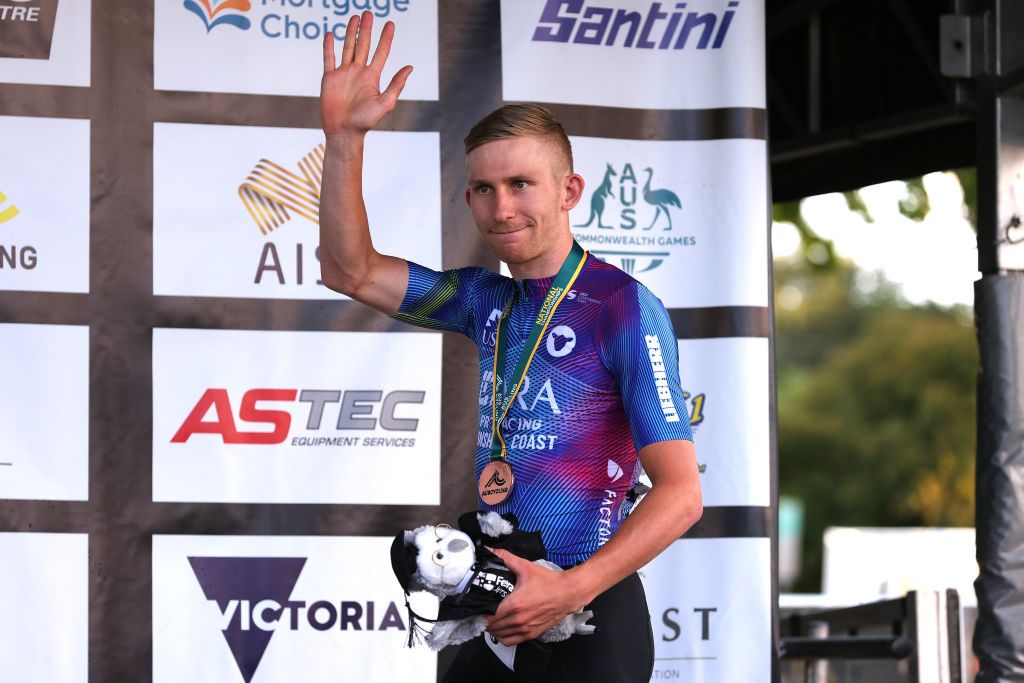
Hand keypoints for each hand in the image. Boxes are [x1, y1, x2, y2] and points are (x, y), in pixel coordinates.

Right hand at [320, 11, 412, 139]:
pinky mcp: (329, 78)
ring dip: (350, 32)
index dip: (386, 38)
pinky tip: (330, 34)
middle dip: (367, 29)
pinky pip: (329, 58)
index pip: (381, 52)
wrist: (344, 132)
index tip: (391, 24)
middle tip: (369, 12)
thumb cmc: (365, 122)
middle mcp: (358, 72)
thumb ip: (396, 84)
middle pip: (363, 45)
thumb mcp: (385, 103)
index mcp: (372, 77)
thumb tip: (410, 67)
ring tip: (354, 17)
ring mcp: (344, 73)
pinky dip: (329, 46)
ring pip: (347, 47)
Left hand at [483, 549, 584, 645]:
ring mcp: (525, 629)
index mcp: (514, 605)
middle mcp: (518, 620)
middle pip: (492, 627)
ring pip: (500, 636)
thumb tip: (491, 550)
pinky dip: (504, 637)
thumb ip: (506, 558)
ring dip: (493, 630)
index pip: (489, 616)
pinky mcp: (532, 634)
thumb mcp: (526, 567)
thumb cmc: (549, 582)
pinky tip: (503, 629)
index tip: (479, 606)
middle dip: (485, 620)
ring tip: (491, 620)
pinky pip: (511, 641)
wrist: (568, 593)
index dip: (481, 612)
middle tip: (483, 611)